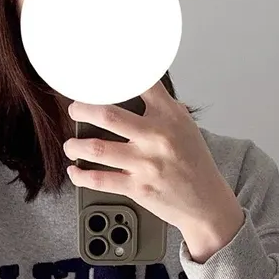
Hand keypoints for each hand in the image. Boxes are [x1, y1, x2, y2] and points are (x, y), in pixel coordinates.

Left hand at [65, 82, 245, 262]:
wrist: (207, 204)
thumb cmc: (195, 165)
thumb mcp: (186, 128)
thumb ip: (164, 109)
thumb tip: (141, 90)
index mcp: (170, 116)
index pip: (141, 83)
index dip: (115, 76)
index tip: (97, 74)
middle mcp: (157, 136)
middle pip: (108, 115)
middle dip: (82, 110)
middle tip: (75, 110)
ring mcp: (146, 163)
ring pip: (97, 148)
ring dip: (76, 146)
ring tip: (71, 145)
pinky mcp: (138, 188)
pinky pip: (100, 180)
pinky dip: (81, 175)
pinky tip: (75, 171)